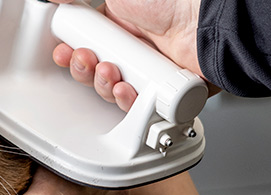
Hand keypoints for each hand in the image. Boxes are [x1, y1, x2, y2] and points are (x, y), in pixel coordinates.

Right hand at [48, 0, 214, 111]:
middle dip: (85, 71)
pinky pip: (136, 108)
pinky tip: (127, 89)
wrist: (205, 23)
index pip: (86, 46)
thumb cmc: (172, 0)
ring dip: (103, 86)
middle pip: (95, 73)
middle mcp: (134, 50)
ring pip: (112, 92)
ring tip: (110, 73)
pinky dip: (128, 102)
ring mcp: (148, 72)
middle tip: (87, 61)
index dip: (72, 53)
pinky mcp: (162, 93)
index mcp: (121, 25)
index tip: (64, 53)